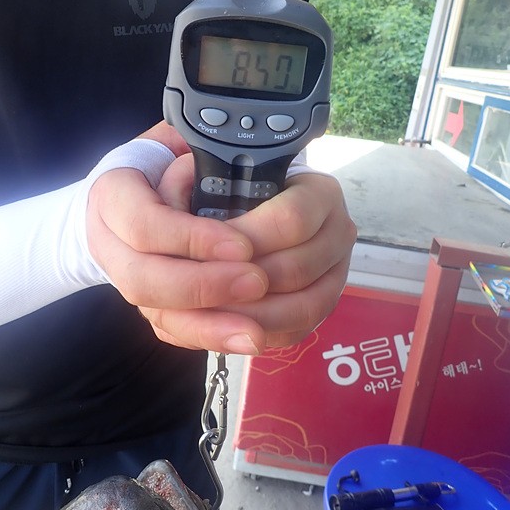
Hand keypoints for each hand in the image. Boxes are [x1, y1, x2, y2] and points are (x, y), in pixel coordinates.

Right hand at [86, 123, 270, 354]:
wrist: (121, 199)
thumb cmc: (156, 164)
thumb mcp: (171, 142)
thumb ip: (194, 149)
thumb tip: (235, 159)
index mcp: (112, 194)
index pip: (144, 224)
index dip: (192, 238)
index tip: (243, 244)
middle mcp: (108, 243)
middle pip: (143, 279)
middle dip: (204, 285)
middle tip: (258, 282)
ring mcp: (124, 278)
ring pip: (156, 312)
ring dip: (209, 324)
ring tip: (257, 329)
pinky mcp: (145, 303)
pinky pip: (172, 331)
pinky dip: (210, 337)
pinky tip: (246, 339)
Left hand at [157, 153, 356, 349]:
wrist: (255, 212)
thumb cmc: (232, 190)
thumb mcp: (212, 176)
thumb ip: (191, 187)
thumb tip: (171, 209)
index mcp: (318, 191)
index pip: (291, 220)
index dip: (250, 240)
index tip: (213, 251)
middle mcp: (337, 231)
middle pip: (296, 269)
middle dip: (243, 285)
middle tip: (197, 293)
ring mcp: (336, 271)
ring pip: (303, 307)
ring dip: (250, 316)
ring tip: (206, 316)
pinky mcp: (324, 304)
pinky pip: (299, 330)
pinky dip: (261, 333)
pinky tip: (226, 330)